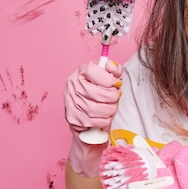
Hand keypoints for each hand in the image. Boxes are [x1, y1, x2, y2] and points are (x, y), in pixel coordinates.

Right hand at [64, 60, 122, 176]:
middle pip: (100, 93)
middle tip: (115, 97)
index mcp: (81, 72)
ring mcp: (72, 102)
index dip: (110, 79)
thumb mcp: (109, 77)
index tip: (116, 83)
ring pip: (100, 109)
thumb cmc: (99, 93)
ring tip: (111, 106)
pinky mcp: (73, 118)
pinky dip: (106, 120)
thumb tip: (113, 67)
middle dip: (113, 97)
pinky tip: (105, 115)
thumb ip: (114, 69)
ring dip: (111, 109)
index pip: (95, 71)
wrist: (87, 113)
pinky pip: (97, 121)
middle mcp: (73, 85)